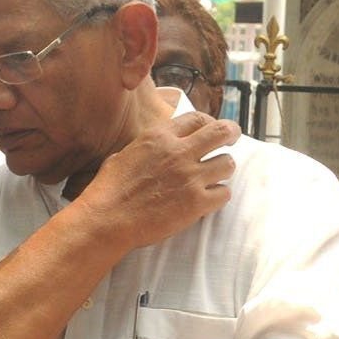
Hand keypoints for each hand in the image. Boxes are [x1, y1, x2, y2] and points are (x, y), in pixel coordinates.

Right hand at [77, 112, 238, 253]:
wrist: (107, 220)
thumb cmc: (110, 189)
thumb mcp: (125, 154)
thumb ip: (148, 146)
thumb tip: (157, 147)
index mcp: (160, 136)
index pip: (198, 118)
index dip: (210, 122)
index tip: (213, 129)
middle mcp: (179, 152)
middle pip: (222, 132)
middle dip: (231, 134)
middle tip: (232, 140)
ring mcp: (190, 177)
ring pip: (228, 163)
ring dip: (223, 169)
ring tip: (216, 175)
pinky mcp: (197, 203)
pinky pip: (224, 193)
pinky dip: (219, 196)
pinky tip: (209, 199)